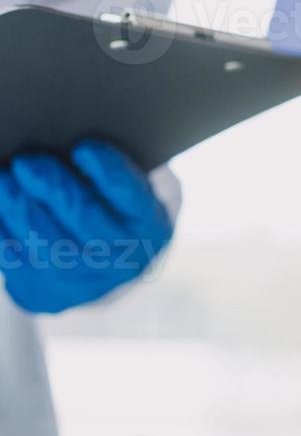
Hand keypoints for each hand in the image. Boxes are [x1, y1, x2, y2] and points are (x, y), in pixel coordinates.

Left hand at [0, 141, 172, 313]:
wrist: (104, 267)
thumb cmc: (113, 208)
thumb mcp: (131, 186)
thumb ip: (116, 168)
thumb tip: (69, 141)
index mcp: (150, 226)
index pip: (132, 196)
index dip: (110, 172)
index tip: (85, 148)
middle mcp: (123, 259)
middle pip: (85, 220)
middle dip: (54, 189)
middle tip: (28, 162)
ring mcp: (83, 282)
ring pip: (44, 243)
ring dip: (17, 208)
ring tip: (2, 179)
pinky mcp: (46, 293)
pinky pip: (14, 259)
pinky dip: (1, 227)